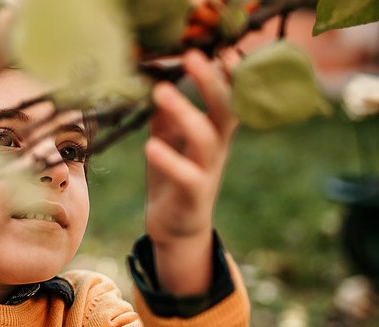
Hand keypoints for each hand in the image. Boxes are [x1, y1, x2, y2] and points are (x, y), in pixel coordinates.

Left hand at [143, 51, 235, 294]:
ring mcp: (207, 171)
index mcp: (214, 131)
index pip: (228, 95)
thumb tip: (155, 81)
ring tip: (160, 91)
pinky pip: (186, 175)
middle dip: (212, 82)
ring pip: (205, 138)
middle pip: (226, 109)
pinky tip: (150, 146)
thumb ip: (165, 114)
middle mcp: (217, 148)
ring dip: (185, 112)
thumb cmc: (172, 177)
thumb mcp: (167, 140)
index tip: (213, 47)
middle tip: (192, 56)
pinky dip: (168, 159)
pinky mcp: (193, 196)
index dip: (225, 73)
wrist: (175, 228)